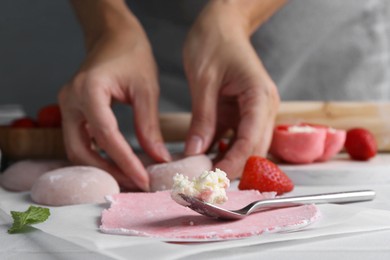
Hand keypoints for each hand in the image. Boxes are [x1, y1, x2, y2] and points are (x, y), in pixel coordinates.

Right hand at [58, 22, 169, 190]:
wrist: (113, 36)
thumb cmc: (131, 55)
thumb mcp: (146, 89)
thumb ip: (149, 125)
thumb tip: (159, 158)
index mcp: (89, 90)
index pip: (107, 136)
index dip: (125, 162)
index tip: (144, 180)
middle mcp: (70, 100)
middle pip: (81, 150)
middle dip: (107, 171)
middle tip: (134, 184)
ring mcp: (67, 106)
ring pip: (76, 149)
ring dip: (100, 167)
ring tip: (127, 177)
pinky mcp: (72, 110)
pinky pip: (79, 140)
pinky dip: (96, 155)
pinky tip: (116, 162)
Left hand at [183, 2, 279, 178]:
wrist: (222, 24)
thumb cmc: (214, 42)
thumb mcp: (203, 81)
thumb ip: (202, 118)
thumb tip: (195, 152)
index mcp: (259, 96)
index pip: (251, 140)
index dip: (234, 163)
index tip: (213, 180)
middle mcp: (264, 106)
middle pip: (255, 149)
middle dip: (233, 169)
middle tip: (207, 185)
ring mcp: (256, 110)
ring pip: (247, 146)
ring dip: (228, 162)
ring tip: (204, 175)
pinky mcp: (244, 111)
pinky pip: (236, 137)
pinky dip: (223, 150)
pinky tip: (206, 158)